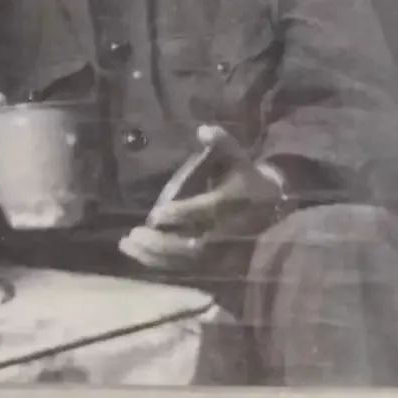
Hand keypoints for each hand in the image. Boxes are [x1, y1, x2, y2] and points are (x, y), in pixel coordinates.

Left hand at [119, 126, 284, 272]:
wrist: (271, 205)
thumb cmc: (245, 176)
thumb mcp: (236, 155)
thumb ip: (221, 142)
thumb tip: (203, 129)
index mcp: (231, 202)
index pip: (205, 211)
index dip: (181, 214)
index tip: (156, 214)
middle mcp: (226, 231)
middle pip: (192, 245)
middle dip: (161, 243)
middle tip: (133, 233)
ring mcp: (221, 252)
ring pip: (186, 261)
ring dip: (155, 256)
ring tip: (126, 244)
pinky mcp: (215, 264)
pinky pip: (186, 269)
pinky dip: (161, 264)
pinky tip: (138, 255)